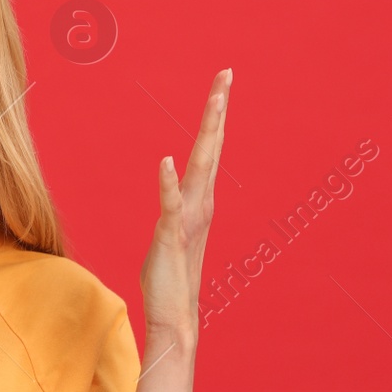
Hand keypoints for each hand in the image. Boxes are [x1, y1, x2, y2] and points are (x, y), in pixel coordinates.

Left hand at [140, 68, 231, 343]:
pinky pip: (170, 205)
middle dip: (217, 111)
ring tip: (215, 101)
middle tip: (225, 75)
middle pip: (210, 148)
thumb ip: (175, 212)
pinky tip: (165, 162)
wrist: (174, 316)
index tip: (222, 84)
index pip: (208, 151)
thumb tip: (175, 196)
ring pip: (199, 167)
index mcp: (199, 201)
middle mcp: (200, 204)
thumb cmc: (169, 278)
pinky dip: (168, 184)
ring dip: (206, 134)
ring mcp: (188, 218)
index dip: (214, 118)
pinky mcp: (171, 235)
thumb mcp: (171, 235)